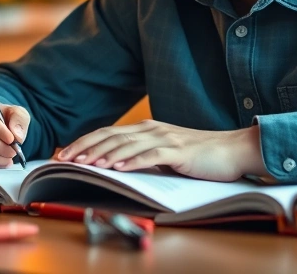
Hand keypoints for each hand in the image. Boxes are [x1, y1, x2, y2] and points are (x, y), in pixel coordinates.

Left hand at [55, 120, 267, 181]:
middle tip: (65, 159)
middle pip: (111, 136)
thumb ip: (142, 154)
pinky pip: (152, 155)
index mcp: (147, 129)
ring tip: (86, 163)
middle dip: (85, 147)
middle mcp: (152, 129)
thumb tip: (114, 165)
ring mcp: (166, 138)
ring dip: (104, 154)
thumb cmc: (198, 155)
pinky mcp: (179, 151)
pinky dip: (133, 161)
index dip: (84, 142)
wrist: (232, 150)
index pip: (108, 133)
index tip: (64, 153)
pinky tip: (119, 168)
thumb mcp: (164, 153)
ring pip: (128, 144)